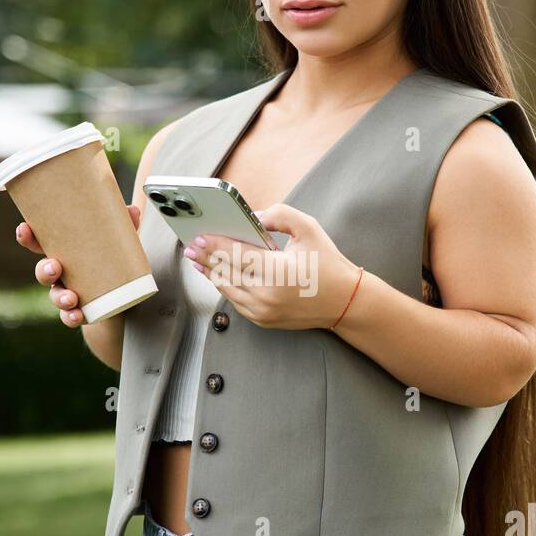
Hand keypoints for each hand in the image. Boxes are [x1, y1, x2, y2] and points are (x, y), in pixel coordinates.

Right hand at [16, 206, 140, 328]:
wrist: (125, 298)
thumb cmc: (113, 261)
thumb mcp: (119, 242)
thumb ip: (125, 227)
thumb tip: (133, 210)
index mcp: (63, 252)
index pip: (39, 244)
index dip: (28, 237)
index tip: (24, 228)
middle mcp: (61, 274)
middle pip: (43, 272)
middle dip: (44, 270)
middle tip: (55, 267)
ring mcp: (67, 293)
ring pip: (55, 296)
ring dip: (59, 298)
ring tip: (70, 298)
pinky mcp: (79, 311)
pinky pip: (69, 316)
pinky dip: (71, 317)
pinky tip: (77, 316)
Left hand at [182, 203, 359, 330]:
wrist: (345, 302)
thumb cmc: (328, 263)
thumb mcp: (308, 229)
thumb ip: (280, 214)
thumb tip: (253, 217)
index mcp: (277, 271)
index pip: (235, 255)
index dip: (214, 245)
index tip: (198, 237)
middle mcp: (266, 295)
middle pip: (225, 273)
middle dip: (206, 258)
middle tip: (190, 247)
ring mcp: (263, 312)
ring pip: (227, 289)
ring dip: (211, 273)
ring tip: (198, 260)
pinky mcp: (263, 321)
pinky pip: (236, 301)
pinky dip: (225, 287)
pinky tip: (217, 276)